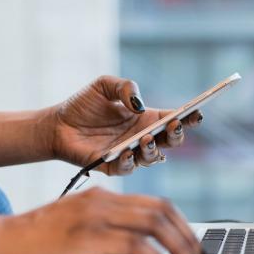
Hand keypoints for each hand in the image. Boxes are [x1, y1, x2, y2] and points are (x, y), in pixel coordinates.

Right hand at [0, 187, 207, 253]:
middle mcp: (102, 201)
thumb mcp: (81, 235)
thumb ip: (113, 240)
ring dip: (179, 248)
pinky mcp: (85, 236)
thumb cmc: (35, 243)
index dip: (182, 224)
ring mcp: (94, 216)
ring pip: (154, 225)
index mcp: (103, 197)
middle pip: (162, 211)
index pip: (157, 204)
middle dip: (188, 237)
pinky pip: (133, 246)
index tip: (194, 245)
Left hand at [48, 75, 202, 174]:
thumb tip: (139, 104)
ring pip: (153, 158)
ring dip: (153, 150)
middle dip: (177, 135)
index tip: (197, 113)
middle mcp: (143, 138)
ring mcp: (130, 154)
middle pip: (171, 142)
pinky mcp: (112, 166)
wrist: (56, 124)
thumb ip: (125, 87)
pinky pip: (127, 168)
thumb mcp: (104, 85)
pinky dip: (130, 161)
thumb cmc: (83, 105)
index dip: (189, 118)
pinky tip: (127, 151)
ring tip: (146, 138)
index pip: (174, 119)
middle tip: (174, 125)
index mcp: (147, 119)